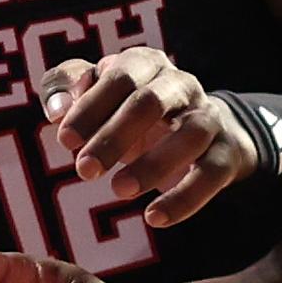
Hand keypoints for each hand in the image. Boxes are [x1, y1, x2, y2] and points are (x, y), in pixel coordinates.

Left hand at [40, 47, 257, 224]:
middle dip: (114, 136)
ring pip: (189, 135)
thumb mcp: (96, 91)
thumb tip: (55, 111)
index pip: (118, 77)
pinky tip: (154, 218)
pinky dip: (184, 198)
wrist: (202, 130)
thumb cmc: (130, 111)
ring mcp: (208, 118)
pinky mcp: (226, 154)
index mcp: (144, 64)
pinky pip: (211, 174)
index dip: (90, 107)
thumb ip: (67, 87)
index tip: (65, 141)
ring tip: (118, 191)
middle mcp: (181, 85)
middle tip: (84, 171)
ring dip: (153, 164)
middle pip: (151, 101)